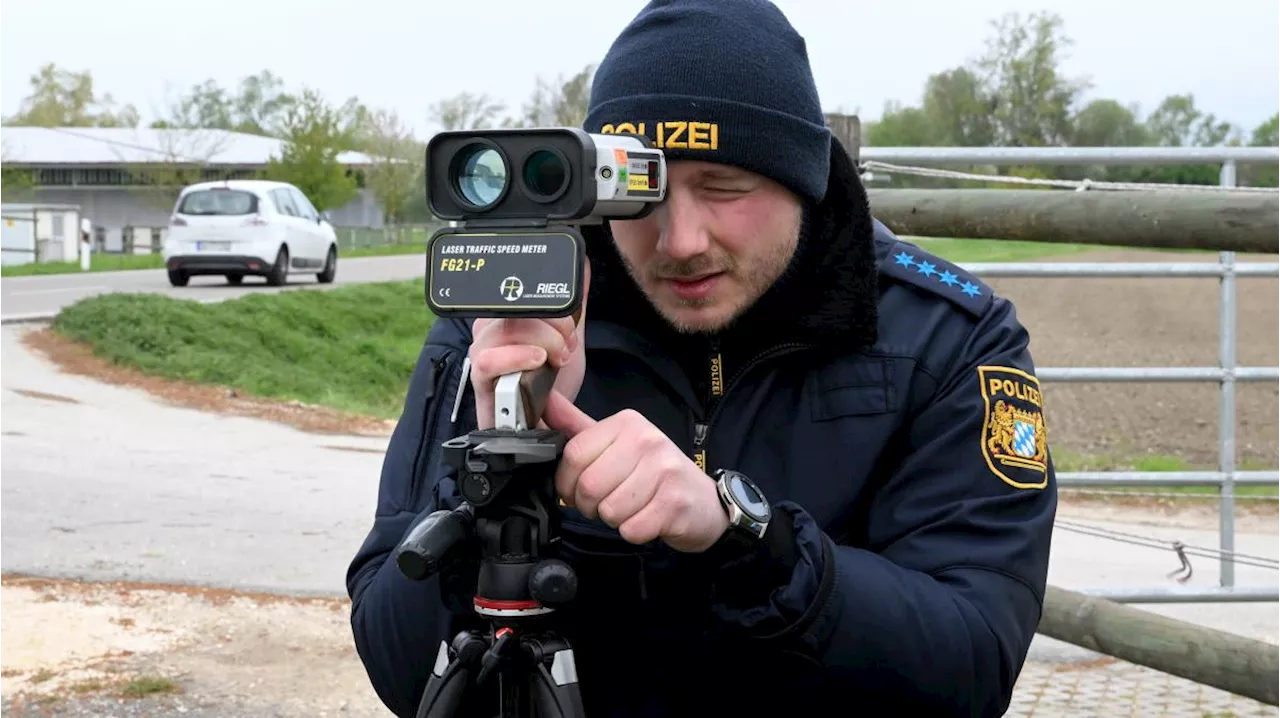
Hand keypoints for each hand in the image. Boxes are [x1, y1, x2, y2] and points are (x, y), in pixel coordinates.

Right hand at [469, 262, 589, 428]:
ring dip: (538, 341)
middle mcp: (488, 333)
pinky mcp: (479, 385)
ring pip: (498, 332)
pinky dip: (513, 357)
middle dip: (549, 324)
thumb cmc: (549, 386)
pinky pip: (484, 362)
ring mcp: (481, 357)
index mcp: (505, 317)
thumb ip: (572, 304)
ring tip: (556, 358)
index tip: (571, 325)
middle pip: (509, 309)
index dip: (546, 302)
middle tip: (567, 346)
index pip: (515, 290)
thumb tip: (580, 265)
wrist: (545, 429)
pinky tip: (536, 361)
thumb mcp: (567, 338)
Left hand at [542, 390, 728, 552]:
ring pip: (608, 510)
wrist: (703, 503)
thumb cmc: (655, 473)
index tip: (579, 488)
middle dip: (590, 505)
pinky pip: (631, 529)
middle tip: (608, 502)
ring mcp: (664, 471)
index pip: (573, 454)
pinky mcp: (674, 504)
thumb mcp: (617, 443)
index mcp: (627, 424)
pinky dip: (634, 532)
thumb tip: (543, 402)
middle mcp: (647, 440)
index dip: (567, 481)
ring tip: (632, 508)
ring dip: (614, 519)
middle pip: (588, 485)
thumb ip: (577, 426)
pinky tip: (647, 519)